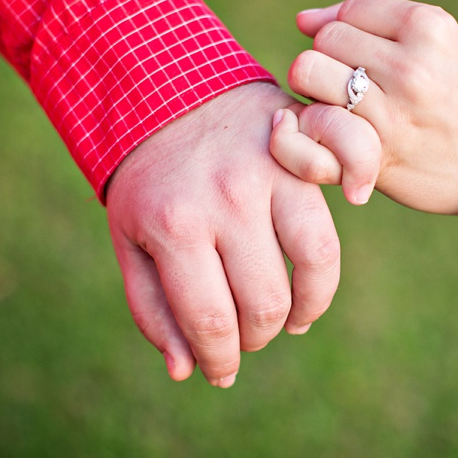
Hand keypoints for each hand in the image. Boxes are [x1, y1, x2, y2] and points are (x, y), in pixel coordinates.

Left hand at [105, 82, 340, 386]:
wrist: (168, 86)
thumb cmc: (147, 177)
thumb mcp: (129, 238)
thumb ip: (152, 307)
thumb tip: (186, 371)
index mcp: (174, 224)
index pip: (211, 320)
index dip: (220, 360)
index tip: (221, 371)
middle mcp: (226, 200)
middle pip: (263, 305)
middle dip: (255, 339)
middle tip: (244, 337)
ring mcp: (270, 177)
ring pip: (307, 273)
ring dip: (296, 315)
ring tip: (282, 321)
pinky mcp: (302, 163)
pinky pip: (329, 238)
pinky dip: (325, 279)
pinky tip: (309, 294)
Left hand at [270, 0, 457, 215]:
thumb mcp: (440, 43)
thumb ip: (375, 21)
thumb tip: (303, 20)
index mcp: (427, 28)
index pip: (349, 12)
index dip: (346, 33)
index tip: (363, 58)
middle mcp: (408, 67)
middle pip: (324, 40)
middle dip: (329, 60)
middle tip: (350, 85)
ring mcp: (390, 113)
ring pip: (308, 73)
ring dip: (316, 90)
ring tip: (340, 105)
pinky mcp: (373, 155)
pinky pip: (311, 122)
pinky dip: (311, 126)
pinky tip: (334, 134)